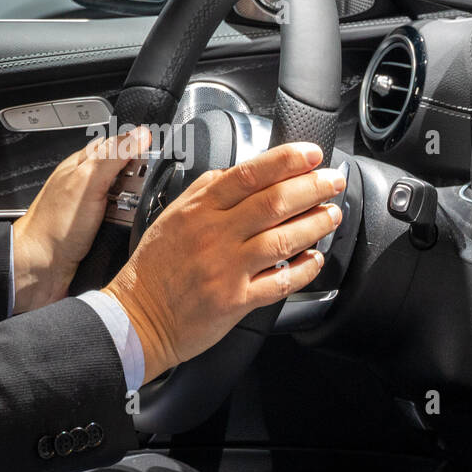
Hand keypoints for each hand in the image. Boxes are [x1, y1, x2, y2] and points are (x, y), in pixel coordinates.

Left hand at [12, 126, 150, 313]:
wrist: (42, 269)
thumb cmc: (54, 226)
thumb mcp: (87, 181)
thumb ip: (114, 155)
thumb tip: (140, 134)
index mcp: (82, 164)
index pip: (117, 144)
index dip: (138, 146)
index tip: (158, 154)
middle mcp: (90, 185)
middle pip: (128, 173)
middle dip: (142, 182)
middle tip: (141, 191)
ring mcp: (97, 209)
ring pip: (131, 199)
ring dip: (138, 207)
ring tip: (132, 213)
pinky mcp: (104, 230)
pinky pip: (129, 223)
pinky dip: (135, 226)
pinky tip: (133, 230)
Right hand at [103, 142, 343, 382]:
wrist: (137, 317)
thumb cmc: (157, 267)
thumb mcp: (173, 216)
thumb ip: (208, 191)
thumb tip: (244, 172)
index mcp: (199, 210)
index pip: (249, 175)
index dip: (286, 161)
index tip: (312, 155)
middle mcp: (214, 235)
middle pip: (274, 203)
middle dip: (312, 188)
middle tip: (333, 182)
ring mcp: (227, 269)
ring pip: (283, 239)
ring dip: (315, 224)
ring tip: (332, 215)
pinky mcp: (237, 300)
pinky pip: (281, 282)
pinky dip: (305, 268)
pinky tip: (315, 258)